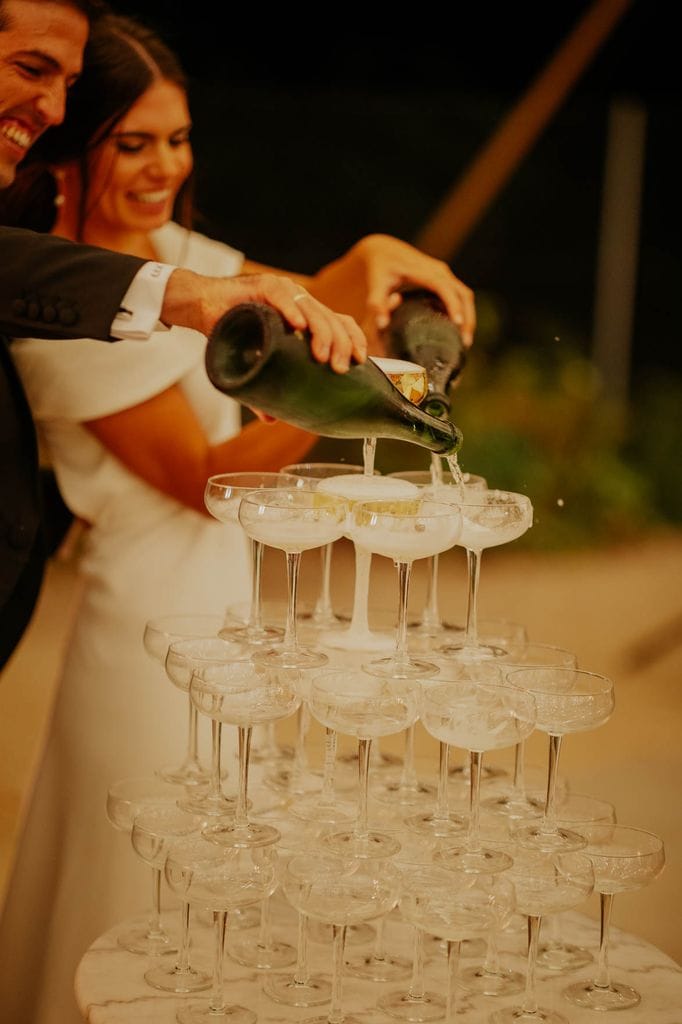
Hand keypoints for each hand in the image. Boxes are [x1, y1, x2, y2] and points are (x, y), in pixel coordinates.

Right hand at [162, 269, 366, 372]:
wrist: (200, 307)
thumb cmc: (231, 329)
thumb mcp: (254, 360)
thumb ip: (265, 386)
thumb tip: (271, 419)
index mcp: (305, 316)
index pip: (341, 323)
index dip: (354, 340)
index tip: (360, 362)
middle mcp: (299, 301)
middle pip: (332, 319)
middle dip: (342, 344)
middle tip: (340, 368)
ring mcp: (282, 292)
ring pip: (312, 310)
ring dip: (321, 333)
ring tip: (322, 356)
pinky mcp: (261, 287)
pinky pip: (281, 297)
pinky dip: (290, 311)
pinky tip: (298, 327)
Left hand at [348, 234, 475, 346]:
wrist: (383, 250)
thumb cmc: (379, 268)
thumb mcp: (375, 284)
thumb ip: (377, 303)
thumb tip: (382, 324)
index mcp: (424, 271)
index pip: (444, 288)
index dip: (453, 305)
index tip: (458, 324)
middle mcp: (439, 271)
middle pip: (463, 293)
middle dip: (467, 317)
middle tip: (465, 343)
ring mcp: (444, 274)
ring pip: (465, 295)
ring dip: (468, 316)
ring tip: (465, 341)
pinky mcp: (444, 279)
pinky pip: (459, 295)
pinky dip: (463, 311)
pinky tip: (458, 330)